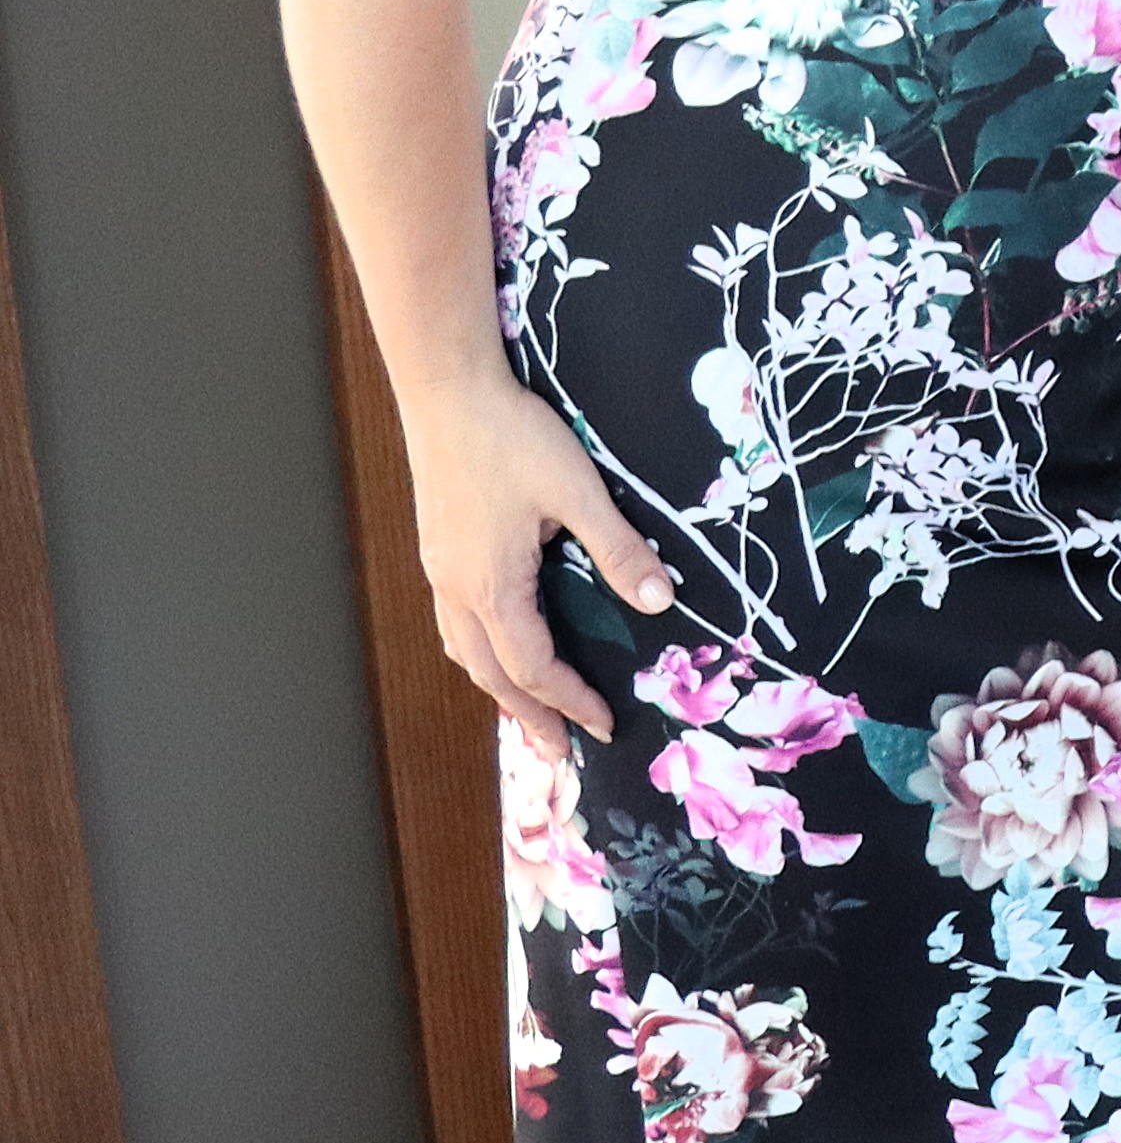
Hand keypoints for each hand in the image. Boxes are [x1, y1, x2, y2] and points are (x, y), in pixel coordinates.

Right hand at [402, 371, 663, 757]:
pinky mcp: (438, 551)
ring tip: (529, 714)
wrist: (448, 392)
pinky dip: (481, 651)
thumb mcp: (577, 491)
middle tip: (561, 751)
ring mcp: (440, 571)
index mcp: (490, 586)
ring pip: (465, 651)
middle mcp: (455, 588)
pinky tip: (498, 648)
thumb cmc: (512, 436)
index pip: (533, 667)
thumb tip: (660, 600)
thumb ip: (619, 548)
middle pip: (490, 674)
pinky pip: (455, 622)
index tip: (605, 726)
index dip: (570, 701)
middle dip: (528, 715)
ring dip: (500, 686)